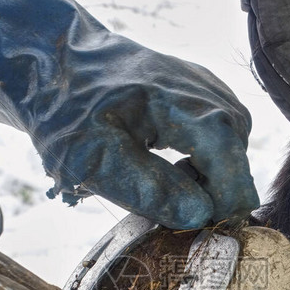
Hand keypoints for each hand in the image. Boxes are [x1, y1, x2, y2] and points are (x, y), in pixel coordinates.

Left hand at [0, 0, 258, 229]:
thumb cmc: (68, 109)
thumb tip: (201, 216)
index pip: (233, 173)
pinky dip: (203, 159)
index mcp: (190, 110)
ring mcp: (209, 89)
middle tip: (169, 205)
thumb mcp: (96, 159)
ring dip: (207, 179)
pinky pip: (220, 136)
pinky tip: (174, 160)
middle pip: (236, 165)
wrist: (53, 59)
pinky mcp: (201, 91)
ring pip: (231, 153)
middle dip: (212, 196)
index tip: (193, 231)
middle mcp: (211, 95)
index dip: (220, 211)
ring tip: (167, 180)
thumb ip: (152, 190)